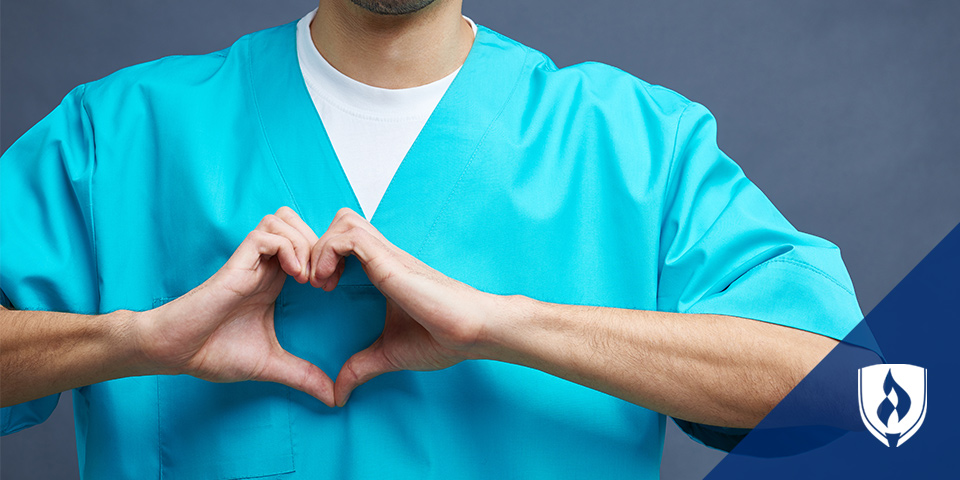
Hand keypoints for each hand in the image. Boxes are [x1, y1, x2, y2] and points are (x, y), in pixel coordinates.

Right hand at [136, 207, 334, 405]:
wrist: (176, 352)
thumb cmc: (214, 353)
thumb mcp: (271, 365)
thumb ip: (303, 376)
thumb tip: (333, 398)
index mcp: (274, 281)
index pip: (306, 244)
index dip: (326, 256)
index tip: (334, 286)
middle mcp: (264, 266)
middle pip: (296, 222)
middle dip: (319, 243)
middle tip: (326, 278)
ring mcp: (250, 263)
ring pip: (282, 219)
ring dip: (304, 242)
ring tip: (308, 277)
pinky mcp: (236, 265)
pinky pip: (266, 235)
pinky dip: (286, 247)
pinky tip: (294, 275)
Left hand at [310, 208, 500, 406]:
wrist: (472, 332)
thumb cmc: (442, 338)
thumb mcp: (389, 355)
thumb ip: (360, 368)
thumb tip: (338, 394)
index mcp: (383, 272)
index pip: (346, 240)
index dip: (325, 257)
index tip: (320, 291)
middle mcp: (383, 257)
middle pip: (342, 220)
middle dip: (318, 246)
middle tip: (314, 282)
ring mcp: (386, 255)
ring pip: (343, 221)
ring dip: (321, 247)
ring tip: (320, 282)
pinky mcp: (389, 260)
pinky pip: (348, 236)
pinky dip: (329, 253)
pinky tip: (329, 284)